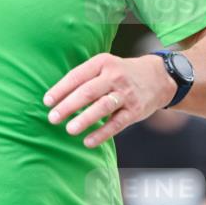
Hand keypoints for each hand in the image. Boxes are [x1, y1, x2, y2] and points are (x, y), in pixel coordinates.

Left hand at [43, 53, 176, 147]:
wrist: (158, 77)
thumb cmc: (120, 74)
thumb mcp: (104, 66)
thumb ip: (84, 78)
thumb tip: (55, 99)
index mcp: (102, 63)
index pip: (77, 76)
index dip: (60, 89)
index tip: (47, 102)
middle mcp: (114, 76)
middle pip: (88, 92)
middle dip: (68, 106)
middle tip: (52, 118)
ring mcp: (126, 93)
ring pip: (103, 107)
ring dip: (85, 119)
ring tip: (69, 129)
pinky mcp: (135, 110)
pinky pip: (117, 123)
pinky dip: (102, 133)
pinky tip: (88, 141)